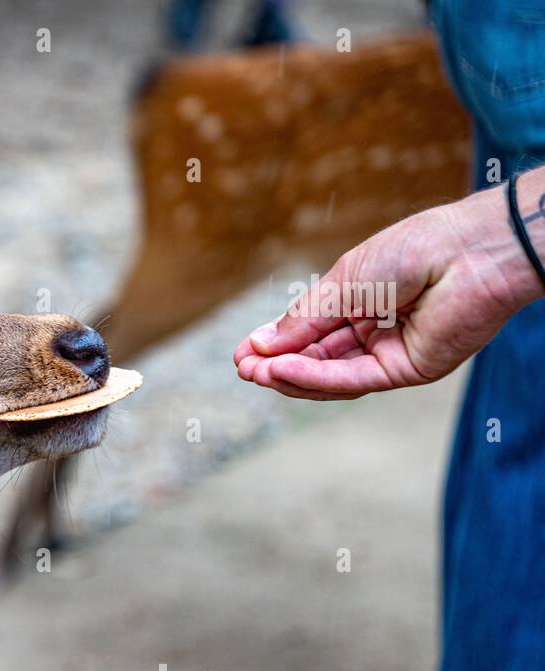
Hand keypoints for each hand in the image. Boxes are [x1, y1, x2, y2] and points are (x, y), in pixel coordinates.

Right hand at [234, 171, 544, 399]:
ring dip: (291, 376)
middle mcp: (374, 332)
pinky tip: (284, 371)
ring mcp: (389, 354)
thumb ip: (305, 317)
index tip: (242, 353)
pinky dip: (316, 378)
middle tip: (243, 369)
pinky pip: (352, 380)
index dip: (276, 345)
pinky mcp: (405, 370)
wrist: (469, 251)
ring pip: (331, 376)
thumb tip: (263, 344)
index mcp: (361, 303)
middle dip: (277, 366)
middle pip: (317, 359)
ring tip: (256, 372)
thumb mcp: (343, 280)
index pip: (310, 333)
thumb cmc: (414, 249)